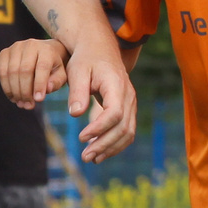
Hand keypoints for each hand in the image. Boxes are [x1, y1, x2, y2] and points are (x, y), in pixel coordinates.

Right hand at [0, 38, 68, 108]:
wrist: (42, 53)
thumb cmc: (53, 68)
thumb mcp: (60, 75)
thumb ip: (56, 82)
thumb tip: (46, 89)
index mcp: (47, 50)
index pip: (42, 67)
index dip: (39, 84)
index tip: (39, 100)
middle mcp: (30, 45)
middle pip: (25, 70)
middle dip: (25, 91)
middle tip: (29, 106)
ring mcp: (15, 47)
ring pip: (11, 72)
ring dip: (15, 91)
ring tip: (21, 103)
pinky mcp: (5, 53)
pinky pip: (2, 72)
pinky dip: (6, 87)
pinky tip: (13, 97)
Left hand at [66, 38, 138, 162]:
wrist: (100, 49)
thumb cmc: (86, 59)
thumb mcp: (77, 71)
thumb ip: (77, 92)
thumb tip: (75, 114)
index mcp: (116, 85)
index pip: (114, 113)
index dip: (99, 128)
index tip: (81, 137)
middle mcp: (128, 95)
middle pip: (123, 127)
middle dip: (104, 144)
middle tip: (85, 156)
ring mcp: (131, 103)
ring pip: (128, 132)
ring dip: (111, 148)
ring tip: (91, 158)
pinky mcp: (128, 108)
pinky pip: (127, 130)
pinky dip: (115, 144)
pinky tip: (100, 153)